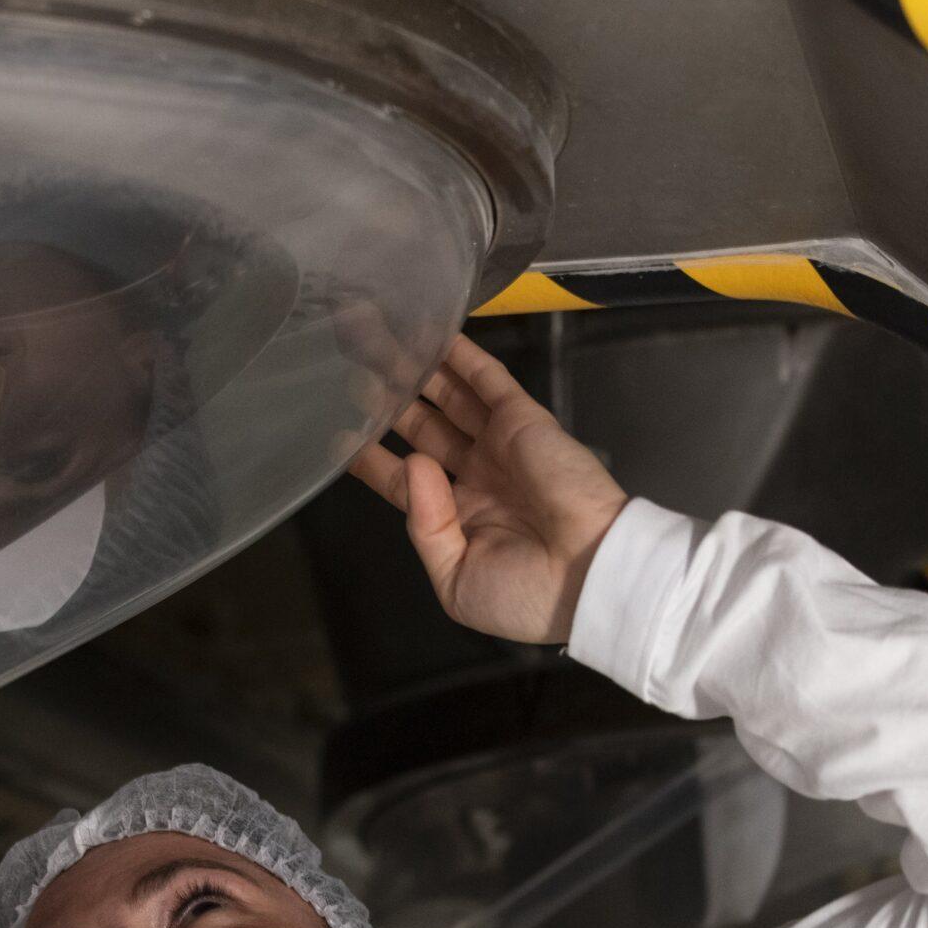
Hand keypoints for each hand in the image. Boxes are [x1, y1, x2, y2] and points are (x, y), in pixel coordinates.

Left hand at [349, 335, 628, 644]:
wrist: (589, 579)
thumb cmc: (524, 596)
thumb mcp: (456, 581)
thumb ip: (425, 526)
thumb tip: (411, 464)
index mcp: (458, 518)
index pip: (401, 479)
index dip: (370, 456)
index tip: (338, 433)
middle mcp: (475, 477)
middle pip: (419, 426)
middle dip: (385, 396)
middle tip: (348, 363)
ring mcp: (499, 446)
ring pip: (446, 396)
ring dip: (414, 366)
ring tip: (373, 335)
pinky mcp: (524, 422)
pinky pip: (487, 381)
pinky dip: (461, 356)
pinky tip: (431, 332)